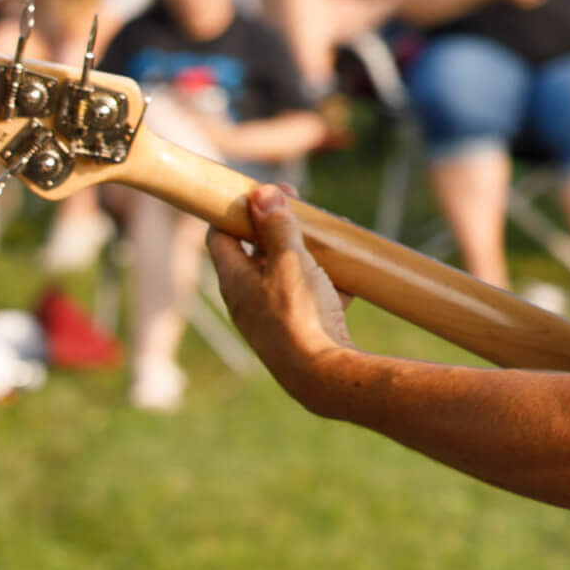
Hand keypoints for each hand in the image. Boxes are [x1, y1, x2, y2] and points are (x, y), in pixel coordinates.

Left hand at [205, 186, 357, 410]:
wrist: (322, 376)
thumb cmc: (300, 316)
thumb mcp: (290, 262)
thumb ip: (277, 227)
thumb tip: (261, 193)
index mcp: (235, 280)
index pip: (220, 235)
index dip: (237, 210)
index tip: (264, 194)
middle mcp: (248, 299)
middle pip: (256, 252)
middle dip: (280, 227)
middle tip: (302, 207)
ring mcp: (273, 316)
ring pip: (286, 272)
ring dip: (307, 252)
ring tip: (331, 236)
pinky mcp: (299, 329)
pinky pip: (309, 296)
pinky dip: (325, 281)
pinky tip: (349, 275)